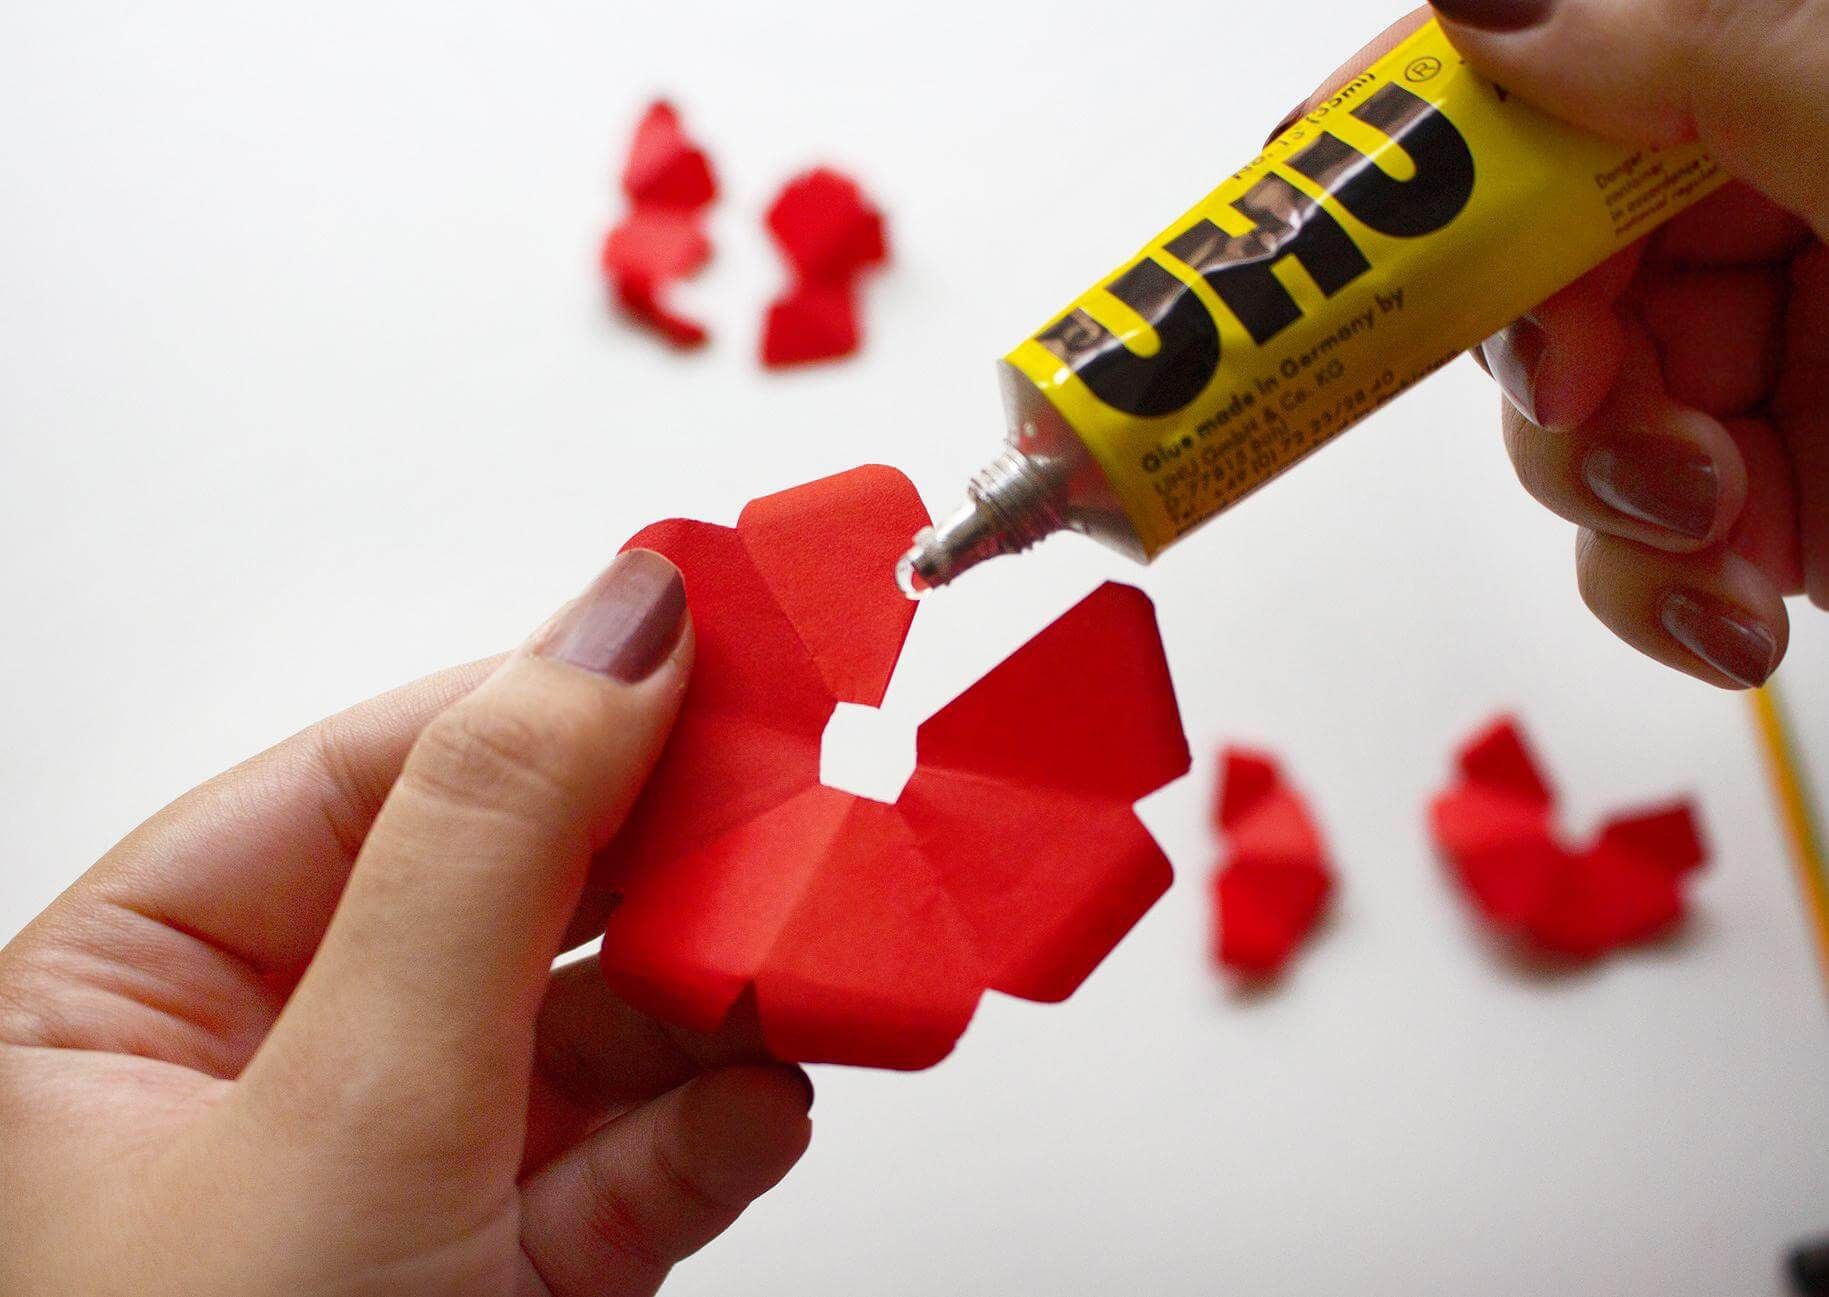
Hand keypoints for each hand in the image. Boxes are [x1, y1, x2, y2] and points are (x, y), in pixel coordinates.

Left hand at [0, 550, 812, 1296]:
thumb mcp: (337, 1112)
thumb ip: (488, 850)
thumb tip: (614, 626)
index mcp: (139, 990)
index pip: (377, 772)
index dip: (554, 691)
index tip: (710, 630)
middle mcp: (273, 1061)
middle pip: (513, 883)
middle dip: (668, 851)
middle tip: (804, 787)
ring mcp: (408, 1166)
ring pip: (597, 1016)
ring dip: (719, 987)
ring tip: (814, 949)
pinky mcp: (512, 1267)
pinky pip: (638, 1152)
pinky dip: (717, 1120)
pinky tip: (765, 1089)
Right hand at [1282, 2, 1828, 687]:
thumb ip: (1683, 47)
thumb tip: (1476, 7)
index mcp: (1777, 95)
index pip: (1544, 105)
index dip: (1419, 152)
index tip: (1311, 196)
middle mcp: (1760, 234)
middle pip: (1525, 279)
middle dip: (1535, 355)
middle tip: (1578, 384)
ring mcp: (1760, 383)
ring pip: (1561, 435)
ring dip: (1597, 491)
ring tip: (1704, 511)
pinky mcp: (1771, 520)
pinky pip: (1637, 559)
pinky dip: (1653, 599)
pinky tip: (1729, 608)